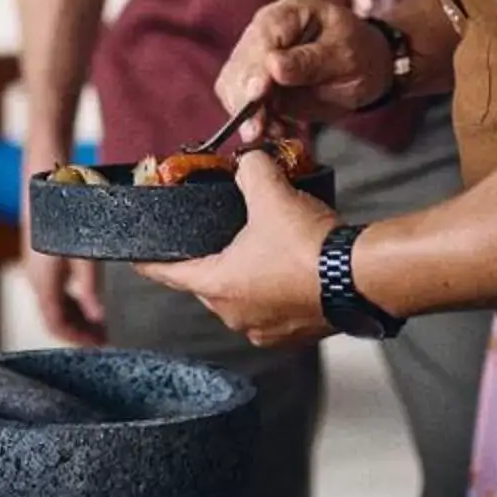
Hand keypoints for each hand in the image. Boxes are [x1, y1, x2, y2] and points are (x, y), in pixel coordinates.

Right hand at [22, 148, 104, 342]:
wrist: (47, 177)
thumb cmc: (65, 211)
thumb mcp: (84, 253)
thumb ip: (90, 286)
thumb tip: (97, 314)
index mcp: (43, 281)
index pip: (55, 323)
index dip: (75, 338)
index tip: (97, 345)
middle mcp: (36, 277)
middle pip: (55, 315)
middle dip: (78, 330)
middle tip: (103, 338)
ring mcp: (37, 266)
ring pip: (55, 302)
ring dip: (75, 315)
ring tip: (99, 322)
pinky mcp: (42, 255)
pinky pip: (55, 287)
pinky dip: (71, 298)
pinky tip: (89, 296)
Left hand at [138, 150, 331, 348]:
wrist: (361, 278)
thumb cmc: (309, 243)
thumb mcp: (270, 193)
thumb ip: (251, 170)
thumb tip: (250, 160)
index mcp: (218, 287)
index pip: (169, 274)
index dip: (150, 262)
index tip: (135, 259)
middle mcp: (237, 317)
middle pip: (208, 285)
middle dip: (210, 262)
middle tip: (215, 238)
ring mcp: (267, 331)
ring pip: (242, 299)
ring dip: (246, 278)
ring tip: (257, 250)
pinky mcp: (296, 336)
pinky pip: (273, 311)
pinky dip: (275, 292)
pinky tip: (288, 269)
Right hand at [214, 0, 393, 128]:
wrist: (364, 71)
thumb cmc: (360, 53)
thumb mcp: (345, 56)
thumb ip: (309, 62)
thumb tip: (272, 67)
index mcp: (287, 13)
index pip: (261, 39)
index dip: (255, 67)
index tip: (258, 94)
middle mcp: (264, 32)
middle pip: (240, 64)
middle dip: (245, 99)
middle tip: (258, 129)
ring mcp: (256, 58)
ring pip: (233, 86)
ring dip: (247, 114)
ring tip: (276, 132)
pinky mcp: (257, 84)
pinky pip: (243, 104)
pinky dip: (255, 122)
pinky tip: (278, 131)